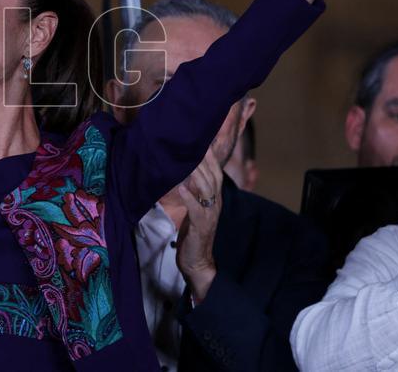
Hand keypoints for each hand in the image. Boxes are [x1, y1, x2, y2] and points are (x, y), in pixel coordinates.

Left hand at [175, 151, 222, 302]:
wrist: (197, 261)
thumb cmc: (193, 232)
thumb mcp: (194, 207)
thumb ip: (193, 189)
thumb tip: (184, 170)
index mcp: (214, 197)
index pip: (214, 171)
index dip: (209, 155)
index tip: (200, 137)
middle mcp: (215, 203)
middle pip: (212, 175)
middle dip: (204, 158)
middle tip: (193, 141)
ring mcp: (210, 215)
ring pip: (207, 189)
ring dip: (197, 173)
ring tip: (187, 159)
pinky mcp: (202, 226)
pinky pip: (197, 209)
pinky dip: (189, 198)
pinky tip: (182, 188)